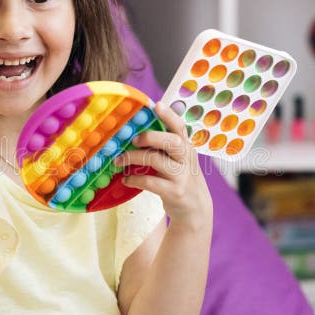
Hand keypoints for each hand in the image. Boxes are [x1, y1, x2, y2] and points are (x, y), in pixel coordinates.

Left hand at [114, 102, 211, 224]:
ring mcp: (182, 176)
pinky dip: (134, 179)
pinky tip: (126, 179)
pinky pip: (150, 182)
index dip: (169, 115)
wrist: (196, 209)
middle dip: (150, 137)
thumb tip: (136, 133)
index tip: (156, 105)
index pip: (180, 127)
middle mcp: (186, 159)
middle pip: (171, 141)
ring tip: (118, 160)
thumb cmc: (181, 179)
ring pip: (156, 160)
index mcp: (186, 147)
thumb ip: (166, 147)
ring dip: (133, 158)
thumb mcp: (180, 160)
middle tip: (133, 139)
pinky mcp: (174, 192)